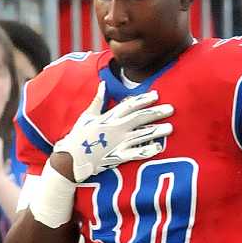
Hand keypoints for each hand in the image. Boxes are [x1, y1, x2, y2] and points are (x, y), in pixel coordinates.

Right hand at [58, 81, 172, 183]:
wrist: (70, 158)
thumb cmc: (78, 136)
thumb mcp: (86, 115)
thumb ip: (97, 100)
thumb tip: (103, 84)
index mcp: (108, 117)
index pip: (129, 105)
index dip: (143, 100)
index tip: (156, 95)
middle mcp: (115, 129)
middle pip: (139, 119)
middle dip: (156, 113)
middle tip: (171, 109)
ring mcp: (118, 143)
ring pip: (141, 135)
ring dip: (157, 131)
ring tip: (170, 128)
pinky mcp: (118, 157)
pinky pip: (136, 154)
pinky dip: (147, 151)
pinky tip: (159, 147)